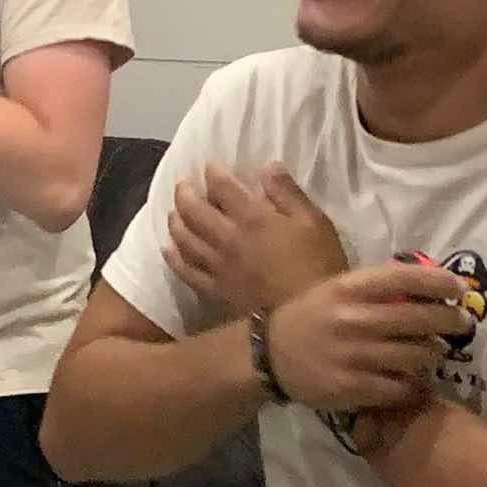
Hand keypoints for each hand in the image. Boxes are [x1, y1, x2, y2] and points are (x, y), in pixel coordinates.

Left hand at [167, 164, 348, 319]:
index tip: (210, 166)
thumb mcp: (314, 222)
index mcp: (253, 217)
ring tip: (173, 211)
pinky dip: (173, 258)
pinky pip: (185, 271)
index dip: (213, 173)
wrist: (308, 319)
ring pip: (184, 238)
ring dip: (175, 220)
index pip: (222, 187)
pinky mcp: (214, 290)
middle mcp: (227, 238)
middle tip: (183, 184)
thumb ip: (288, 193)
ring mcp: (217, 266)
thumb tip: (268, 167)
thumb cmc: (319, 266)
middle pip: (194, 209)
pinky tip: (168, 249)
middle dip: (185, 192)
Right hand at [264, 260, 474, 415]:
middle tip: (463, 323)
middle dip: (449, 321)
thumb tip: (430, 287)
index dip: (439, 282)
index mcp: (349, 288)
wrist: (270, 355)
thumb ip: (377, 287)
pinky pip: (396, 387)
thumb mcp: (337, 290)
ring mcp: (352, 356)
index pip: (404, 278)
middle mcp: (352, 319)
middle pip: (418, 319)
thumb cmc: (311, 316)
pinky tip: (413, 380)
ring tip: (435, 352)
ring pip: (413, 356)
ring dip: (432, 354)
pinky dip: (411, 384)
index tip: (459, 288)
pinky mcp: (350, 388)